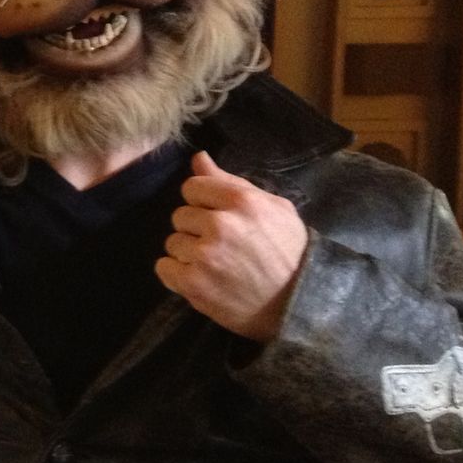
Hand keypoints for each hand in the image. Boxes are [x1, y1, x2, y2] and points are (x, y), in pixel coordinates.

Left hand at [155, 150, 306, 342]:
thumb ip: (231, 182)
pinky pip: (164, 267)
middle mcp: (220, 225)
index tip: (216, 217)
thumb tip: (198, 159)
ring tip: (216, 265)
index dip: (202, 202)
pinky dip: (178, 274)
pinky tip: (202, 278)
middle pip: (180, 215)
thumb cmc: (289, 252)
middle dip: (196, 229)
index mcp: (242, 201)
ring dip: (188, 253)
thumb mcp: (273, 208)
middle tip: (221, 246)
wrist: (298, 304)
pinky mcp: (193, 283)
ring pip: (173, 242)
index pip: (192, 187)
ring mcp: (204, 256)